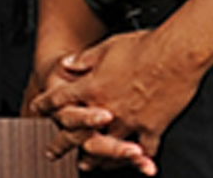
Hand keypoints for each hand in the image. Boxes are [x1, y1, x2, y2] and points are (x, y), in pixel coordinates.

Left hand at [33, 49, 149, 172]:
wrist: (177, 54)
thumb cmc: (144, 46)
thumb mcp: (107, 46)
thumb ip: (84, 59)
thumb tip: (67, 64)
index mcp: (93, 86)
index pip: (61, 98)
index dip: (46, 104)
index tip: (36, 108)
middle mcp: (107, 107)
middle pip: (76, 131)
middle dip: (60, 143)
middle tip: (51, 152)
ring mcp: (129, 120)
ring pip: (106, 147)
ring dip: (94, 158)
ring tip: (85, 166)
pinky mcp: (152, 127)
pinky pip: (143, 149)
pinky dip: (138, 158)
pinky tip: (134, 164)